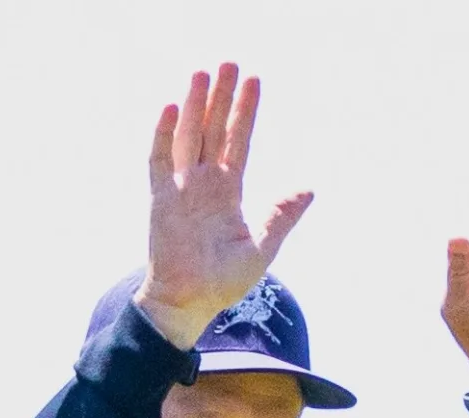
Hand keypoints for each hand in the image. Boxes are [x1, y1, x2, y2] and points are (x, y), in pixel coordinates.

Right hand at [139, 63, 314, 349]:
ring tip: (202, 74)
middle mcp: (203, 184)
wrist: (190, 303)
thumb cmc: (224, 281)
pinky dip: (164, 136)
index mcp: (227, 192)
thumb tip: (309, 189)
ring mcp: (180, 189)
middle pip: (212, 130)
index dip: (246, 112)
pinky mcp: (160, 200)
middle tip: (229, 63)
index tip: (254, 81)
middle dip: (221, 98)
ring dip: (194, 106)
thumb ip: (281, 216)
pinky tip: (172, 109)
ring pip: (188, 137)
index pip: (237, 142)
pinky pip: (160, 162)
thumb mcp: (261, 247)